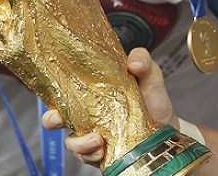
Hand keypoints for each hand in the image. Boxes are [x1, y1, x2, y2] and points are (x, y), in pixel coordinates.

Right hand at [41, 48, 174, 167]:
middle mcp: (87, 114)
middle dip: (51, 120)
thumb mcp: (149, 74)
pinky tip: (103, 151)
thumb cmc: (152, 100)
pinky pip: (87, 157)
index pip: (64, 90)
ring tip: (97, 141)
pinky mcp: (99, 153)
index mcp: (93, 92)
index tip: (52, 91)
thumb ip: (143, 60)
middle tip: (57, 119)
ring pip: (71, 141)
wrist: (165, 129)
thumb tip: (133, 64)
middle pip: (56, 118)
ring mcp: (91, 135)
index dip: (52, 91)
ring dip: (79, 143)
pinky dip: (92, 155)